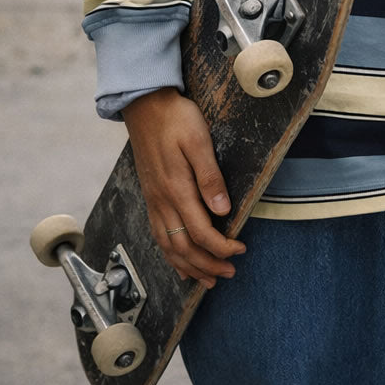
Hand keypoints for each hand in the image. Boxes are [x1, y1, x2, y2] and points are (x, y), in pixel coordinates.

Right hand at [123, 88, 245, 287]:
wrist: (145, 105)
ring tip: (208, 279)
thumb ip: (210, 177)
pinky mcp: (150, 197)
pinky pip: (158, 236)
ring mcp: (154, 201)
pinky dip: (171, 256)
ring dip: (189, 267)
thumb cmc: (175, 119)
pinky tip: (180, 262)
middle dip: (208, 265)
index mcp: (176, 189)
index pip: (201, 232)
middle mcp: (162, 201)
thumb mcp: (198, 140)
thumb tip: (222, 209)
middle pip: (184, 247)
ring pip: (169, 247)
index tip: (240, 249)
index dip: (221, 247)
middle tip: (229, 273)